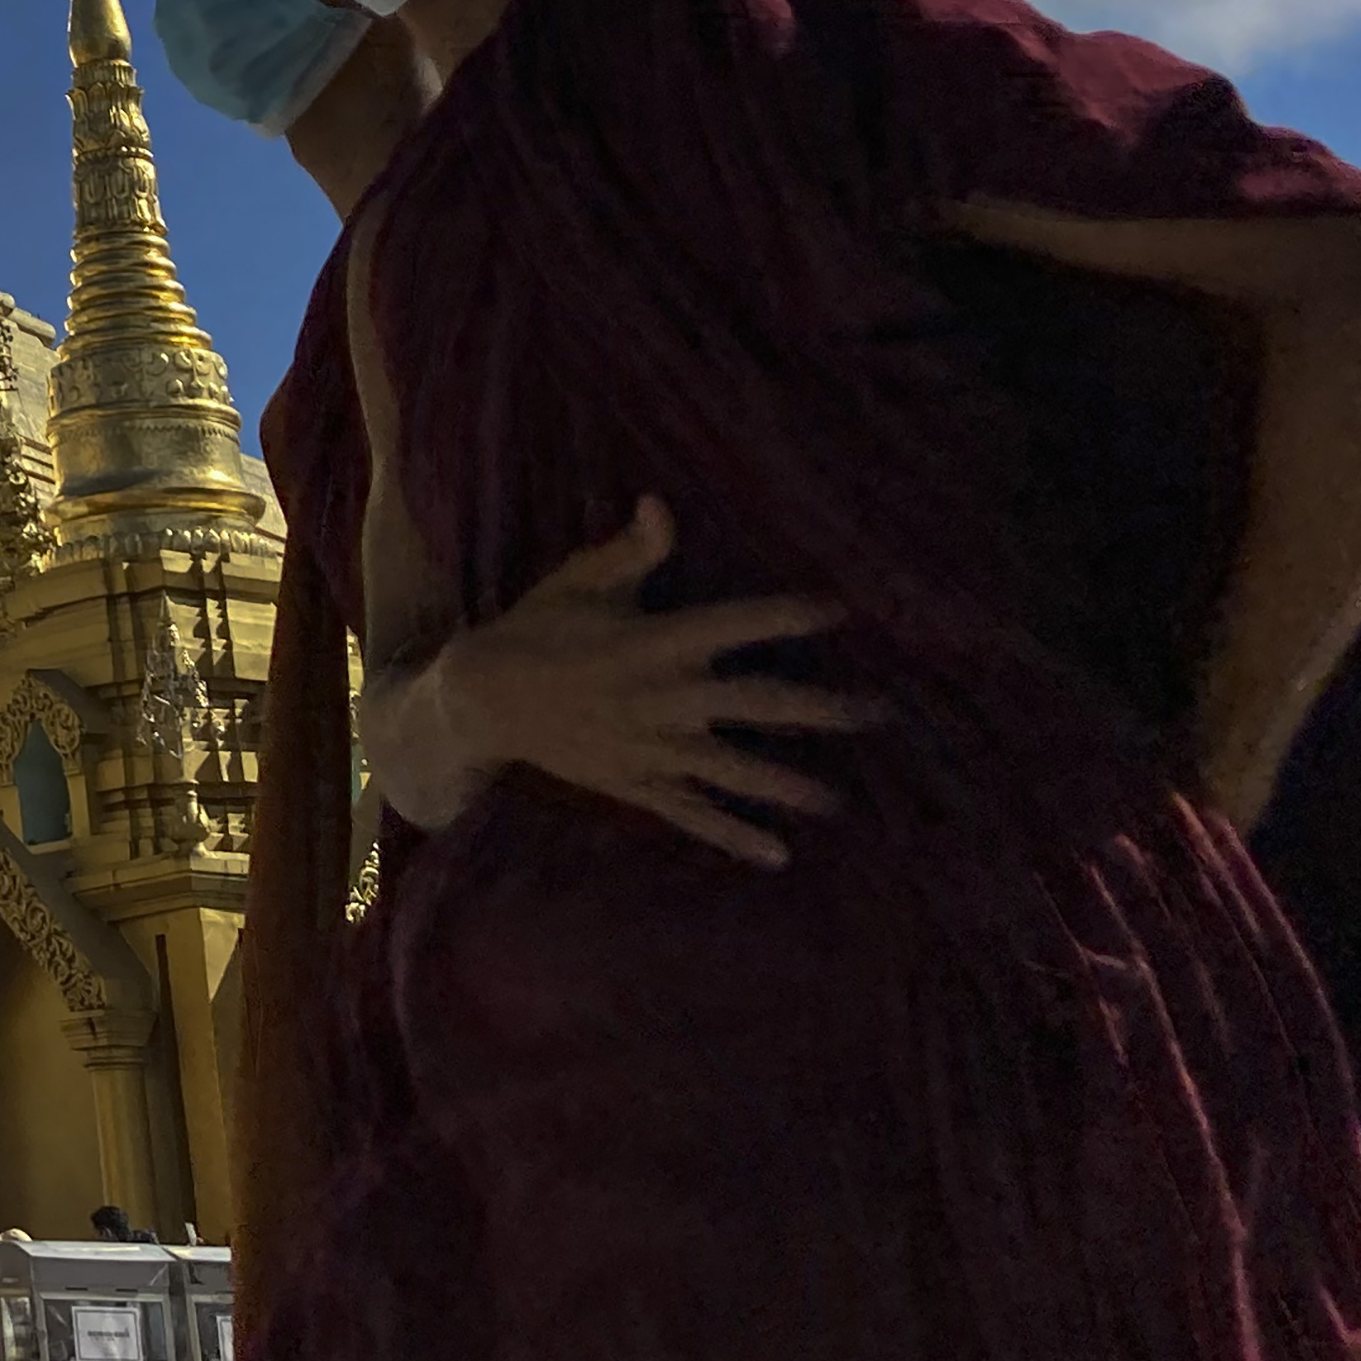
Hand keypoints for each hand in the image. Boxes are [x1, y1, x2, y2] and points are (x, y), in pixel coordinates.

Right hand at [409, 499, 878, 863]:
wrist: (481, 700)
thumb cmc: (537, 630)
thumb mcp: (579, 583)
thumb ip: (632, 552)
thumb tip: (662, 505)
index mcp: (652, 643)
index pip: (733, 626)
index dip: (785, 617)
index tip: (837, 611)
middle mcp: (662, 699)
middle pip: (756, 705)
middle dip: (821, 710)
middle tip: (879, 714)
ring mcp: (651, 749)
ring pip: (733, 772)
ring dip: (788, 787)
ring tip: (838, 802)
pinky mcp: (637, 785)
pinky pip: (692, 815)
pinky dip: (733, 837)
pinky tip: (777, 855)